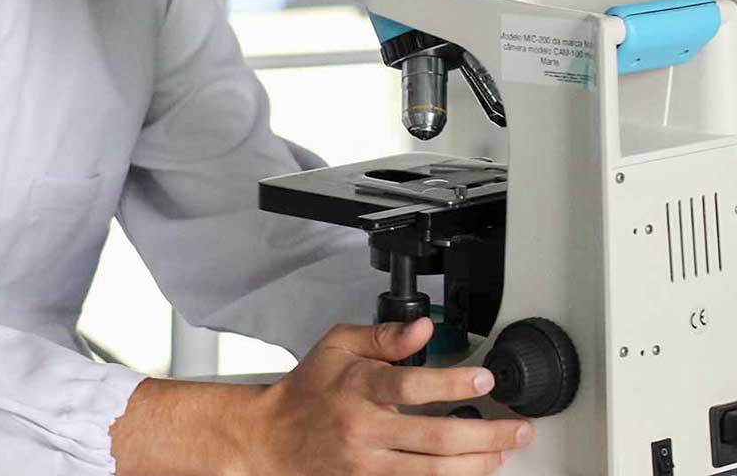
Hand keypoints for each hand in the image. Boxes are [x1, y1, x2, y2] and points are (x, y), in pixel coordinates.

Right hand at [243, 318, 532, 474]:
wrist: (271, 439)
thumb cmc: (307, 388)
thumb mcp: (338, 344)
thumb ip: (383, 336)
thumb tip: (423, 328)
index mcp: (358, 387)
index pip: (412, 385)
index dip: (452, 382)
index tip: (484, 377)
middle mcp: (365, 430)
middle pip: (435, 439)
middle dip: (486, 435)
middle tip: (518, 429)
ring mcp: (368, 466)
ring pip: (433, 473)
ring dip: (476, 465)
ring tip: (503, 452)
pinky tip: (471, 474)